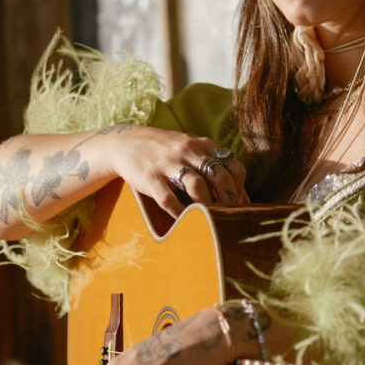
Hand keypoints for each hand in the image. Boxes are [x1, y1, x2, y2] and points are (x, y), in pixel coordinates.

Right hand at [108, 126, 249, 216]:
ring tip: (211, 220)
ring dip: (207, 206)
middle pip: (219, 177)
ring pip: (197, 186)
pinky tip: (186, 222)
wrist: (125, 143)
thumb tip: (238, 192)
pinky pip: (169, 199)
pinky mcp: (151, 178)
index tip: (238, 204)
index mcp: (202, 144)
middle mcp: (188, 151)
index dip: (239, 188)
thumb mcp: (190, 146)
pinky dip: (180, 213)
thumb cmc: (165, 150)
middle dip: (228, 200)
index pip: (232, 166)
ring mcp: (169, 164)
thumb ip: (212, 162)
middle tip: (230, 217)